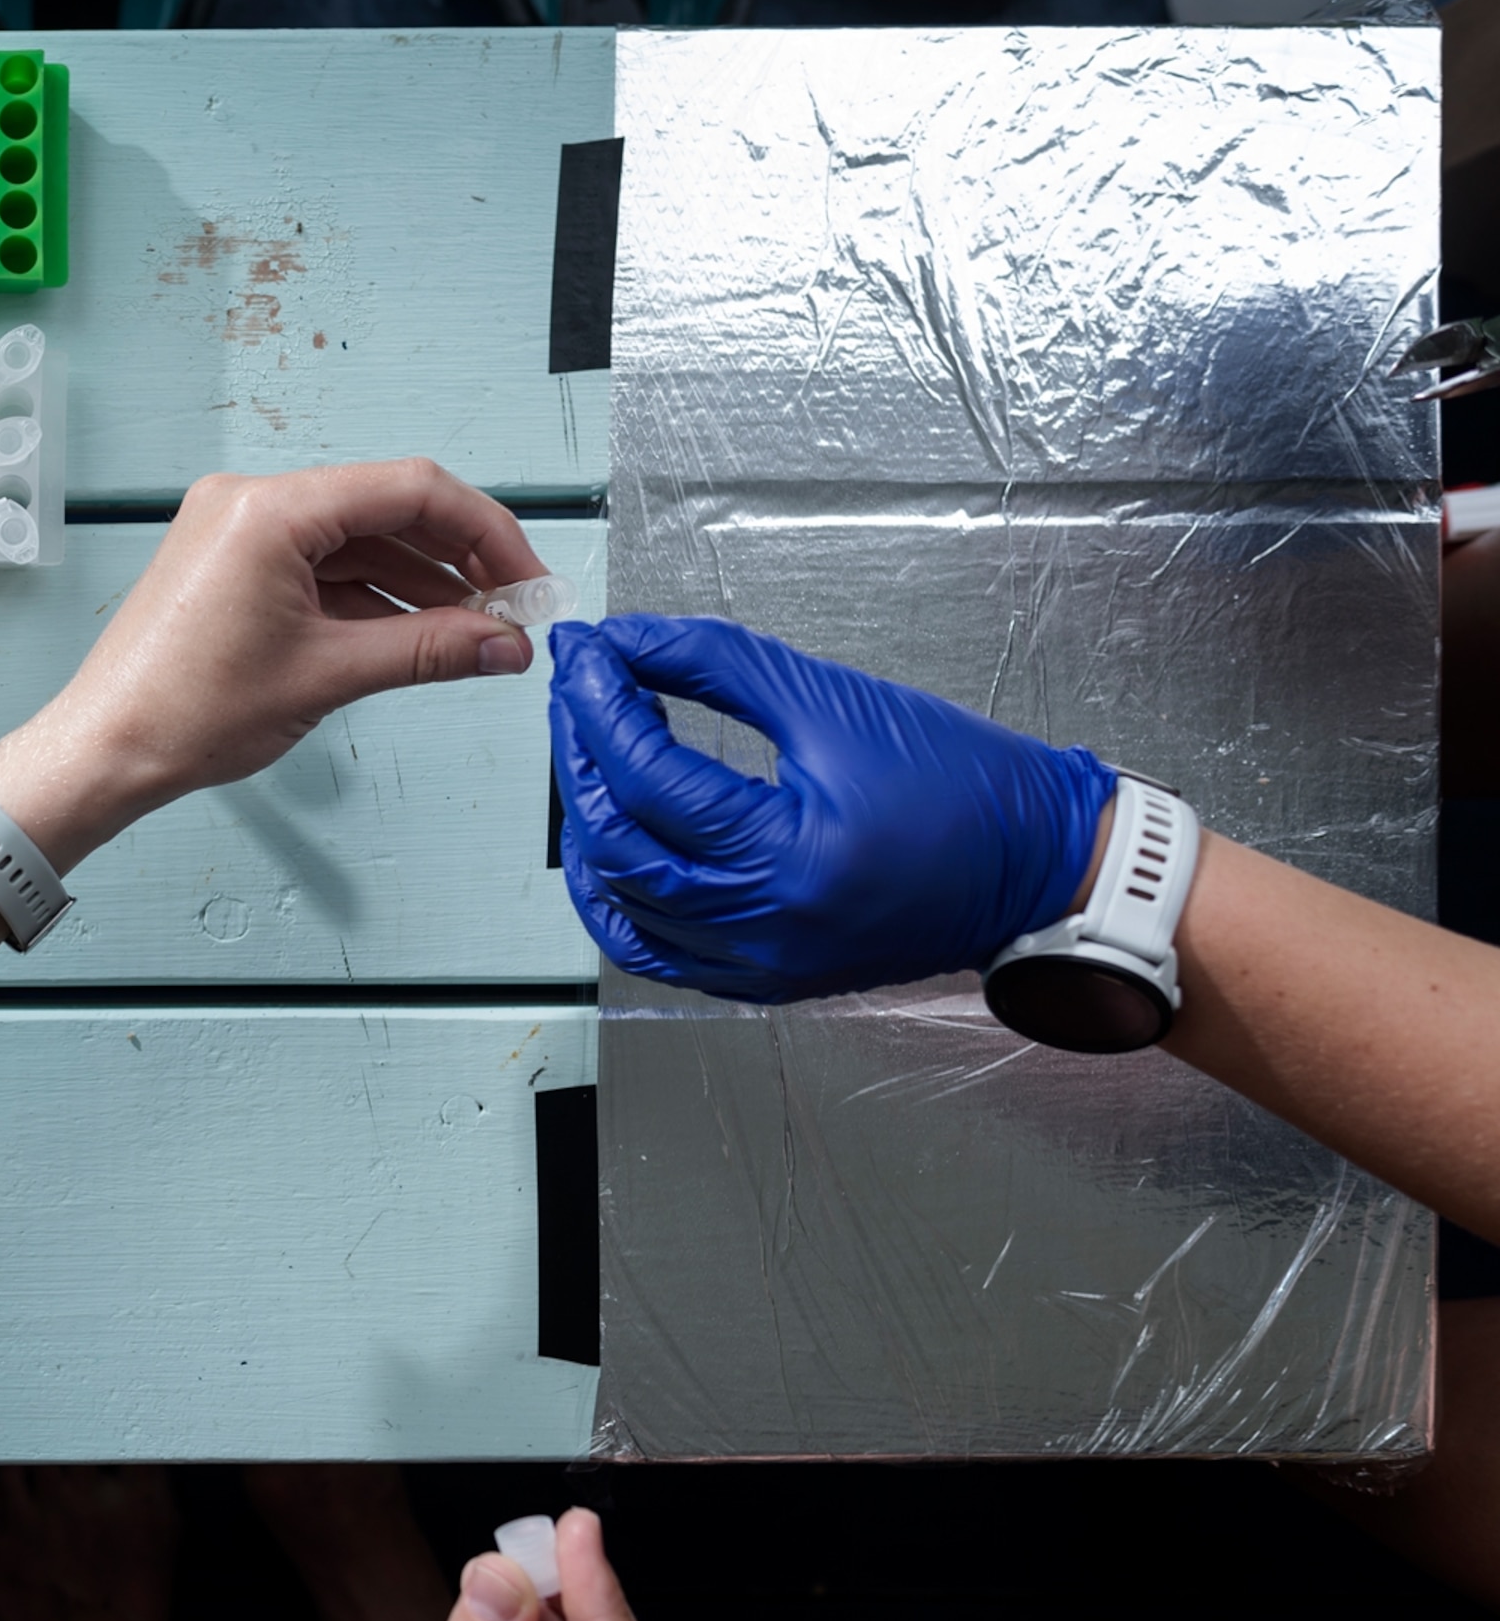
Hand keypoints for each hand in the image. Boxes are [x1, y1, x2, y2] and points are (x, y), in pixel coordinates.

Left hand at [0, 460, 549, 869]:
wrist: (107, 751)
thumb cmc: (185, 712)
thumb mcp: (329, 676)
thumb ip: (429, 649)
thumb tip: (503, 643)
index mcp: (270, 508)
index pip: (410, 490)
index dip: (485, 534)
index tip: (527, 582)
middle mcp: (251, 501)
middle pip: (387, 508)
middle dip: (458, 560)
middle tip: (513, 612)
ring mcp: (238, 530)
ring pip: (358, 540)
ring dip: (421, 583)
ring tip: (478, 633)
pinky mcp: (233, 563)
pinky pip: (323, 564)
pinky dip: (373, 596)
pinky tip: (420, 631)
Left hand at [547, 615, 1116, 1003]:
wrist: (1041, 866)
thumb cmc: (966, 785)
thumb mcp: (835, 701)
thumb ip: (718, 665)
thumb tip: (631, 642)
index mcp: (791, 857)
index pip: (650, 776)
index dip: (601, 703)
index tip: (586, 653)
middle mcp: (766, 926)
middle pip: (620, 842)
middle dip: (583, 757)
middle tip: (579, 692)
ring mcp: (760, 964)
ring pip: (622, 903)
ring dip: (592, 824)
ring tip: (591, 754)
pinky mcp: (763, 979)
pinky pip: (655, 949)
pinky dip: (617, 895)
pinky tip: (609, 846)